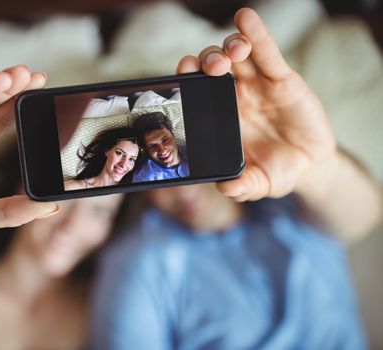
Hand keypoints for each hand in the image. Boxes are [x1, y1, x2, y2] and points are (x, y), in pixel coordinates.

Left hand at [176, 8, 335, 200]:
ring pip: (238, 55)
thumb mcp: (260, 183)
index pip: (198, 91)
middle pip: (214, 67)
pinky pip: (267, 52)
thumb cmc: (276, 170)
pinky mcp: (281, 78)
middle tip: (213, 67)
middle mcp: (234, 96)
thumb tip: (227, 189)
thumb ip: (244, 186)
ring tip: (234, 50)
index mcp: (220, 116)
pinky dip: (256, 34)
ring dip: (231, 45)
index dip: (189, 78)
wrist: (309, 164)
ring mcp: (257, 84)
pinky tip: (247, 19)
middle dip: (209, 61)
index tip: (182, 71)